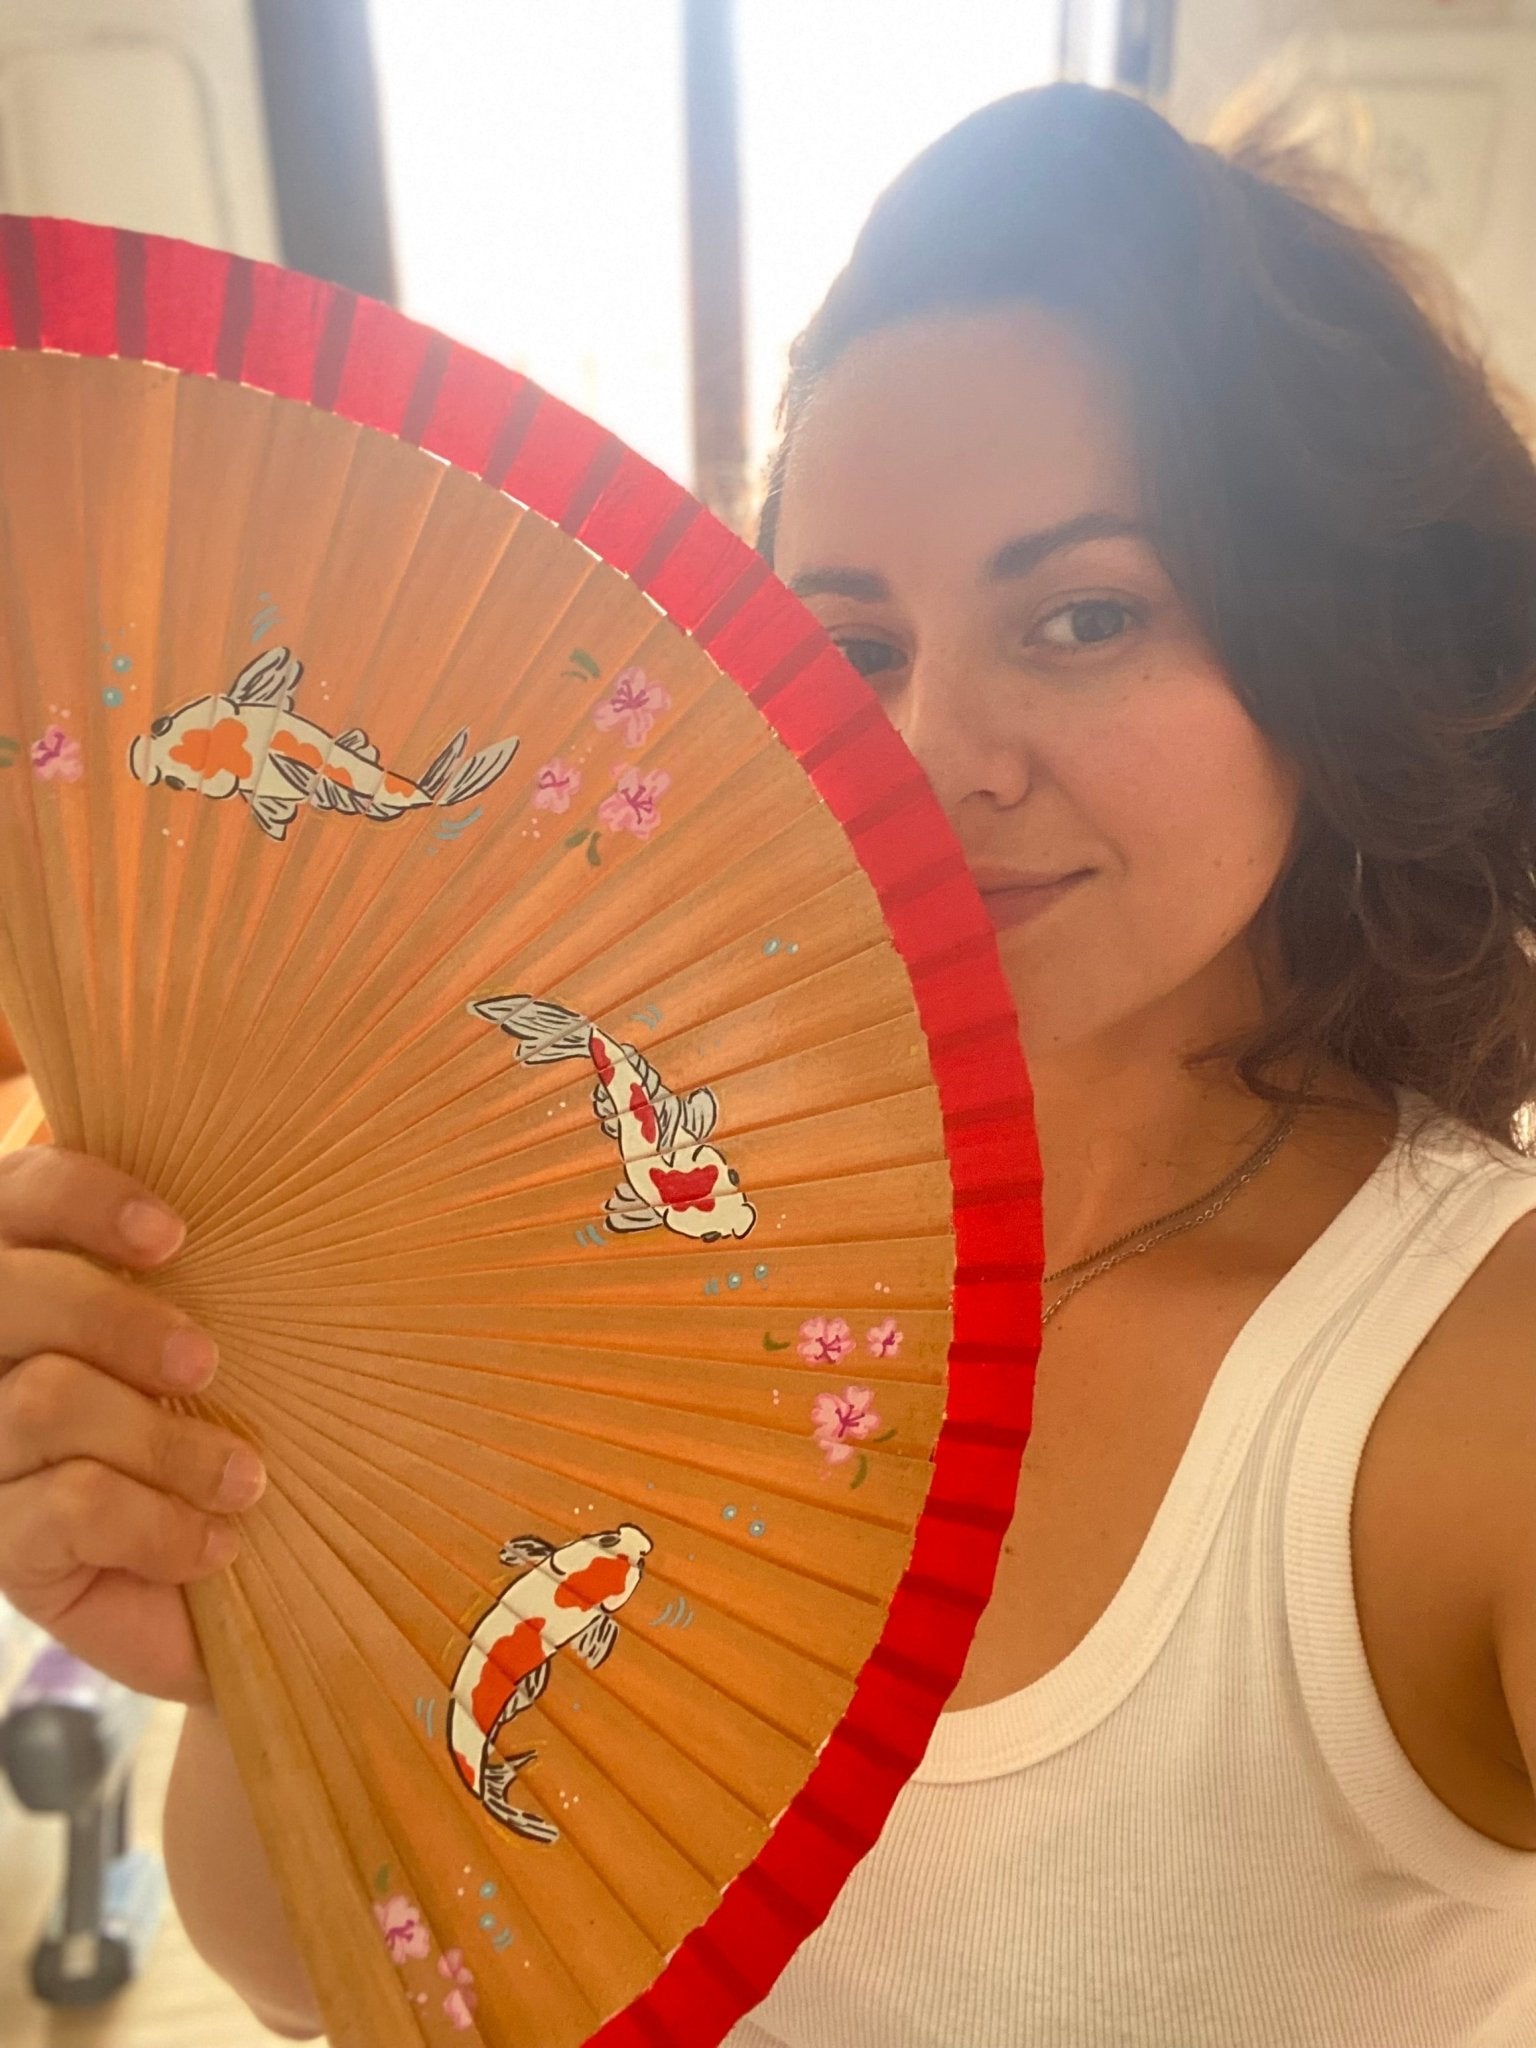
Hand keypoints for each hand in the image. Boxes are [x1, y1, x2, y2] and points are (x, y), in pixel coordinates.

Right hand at [0, 1147, 263, 1703]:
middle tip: (208, 1363)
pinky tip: (216, 1542)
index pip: (16, 1195)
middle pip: (12, 1294)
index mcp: (30, 1277)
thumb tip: (280, 1158)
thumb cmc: (234, 1428)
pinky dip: (161, 1522)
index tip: (177, 1236)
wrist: (245, 1592)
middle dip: (118, 1318)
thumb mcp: (232, 1328)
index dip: (83, 1198)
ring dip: (169, 1442)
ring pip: (43, 1402)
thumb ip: (208, 1259)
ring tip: (247, 1478)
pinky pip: (69, 1506)